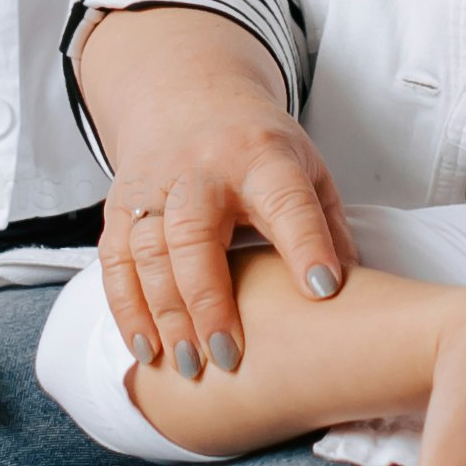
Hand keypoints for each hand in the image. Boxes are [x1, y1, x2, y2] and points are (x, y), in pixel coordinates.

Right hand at [94, 91, 349, 378]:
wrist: (188, 98)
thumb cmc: (261, 152)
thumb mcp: (309, 170)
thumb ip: (329, 228)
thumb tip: (351, 295)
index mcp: (262, 156)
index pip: (285, 200)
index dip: (304, 244)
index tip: (322, 292)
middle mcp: (201, 168)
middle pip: (194, 233)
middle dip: (208, 300)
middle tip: (229, 358)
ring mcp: (154, 185)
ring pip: (147, 251)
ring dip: (164, 314)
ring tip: (190, 367)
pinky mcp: (120, 204)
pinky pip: (115, 260)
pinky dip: (127, 308)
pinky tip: (147, 348)